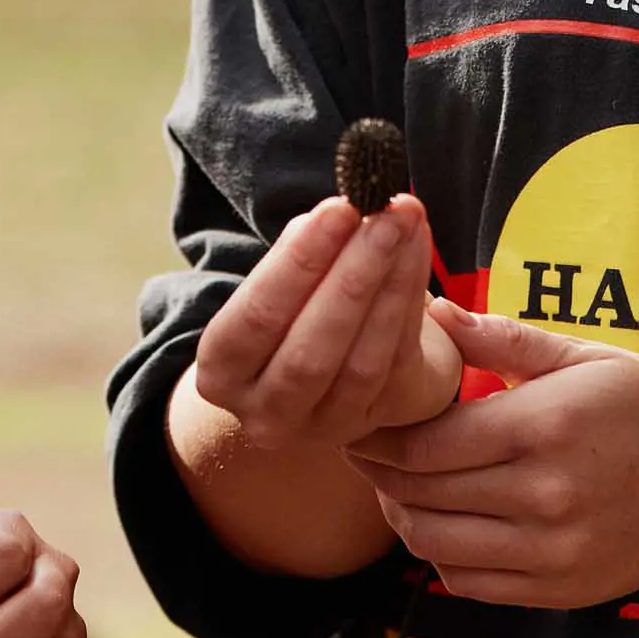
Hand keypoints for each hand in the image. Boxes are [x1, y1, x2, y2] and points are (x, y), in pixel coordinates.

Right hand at [190, 196, 460, 451]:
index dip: (299, 263)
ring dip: (391, 285)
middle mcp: (266, 414)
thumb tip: (340, 216)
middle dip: (353, 275)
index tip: (339, 208)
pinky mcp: (376, 423)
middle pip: (310, 351)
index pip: (257, 318)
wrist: (329, 368)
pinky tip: (416, 249)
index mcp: (221, 375)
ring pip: (361, 363)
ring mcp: (324, 429)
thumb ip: (300, 257)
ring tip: (406, 224)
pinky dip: (411, 300)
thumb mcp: (279, 287)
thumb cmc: (293, 311)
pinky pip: (397, 361)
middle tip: (384, 214)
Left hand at [348, 298, 638, 608]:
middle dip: (379, 472)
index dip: (378, 436)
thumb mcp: (578, 354)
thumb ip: (501, 336)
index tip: (357, 421)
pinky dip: (438, 556)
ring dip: (401, 516)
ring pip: (436, 544)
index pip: (427, 444)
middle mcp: (546, 495)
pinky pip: (469, 583)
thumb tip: (434, 310)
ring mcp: (553, 550)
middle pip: (422, 495)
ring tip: (393, 487)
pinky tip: (440, 524)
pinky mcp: (559, 589)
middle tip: (361, 450)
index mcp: (544, 425)